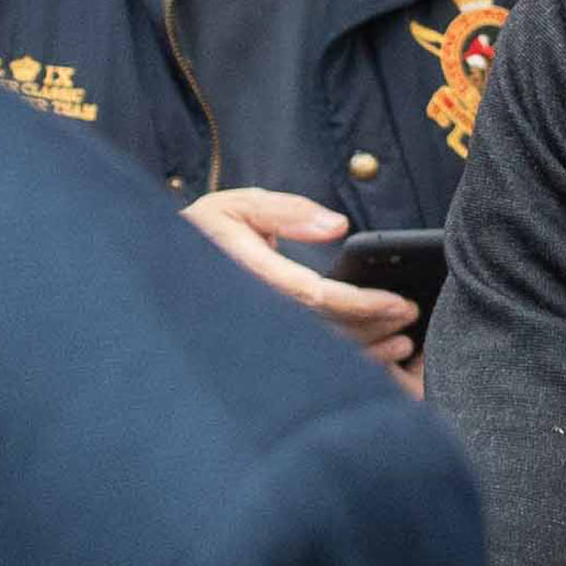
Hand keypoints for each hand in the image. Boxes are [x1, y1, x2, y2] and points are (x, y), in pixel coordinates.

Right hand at [186, 187, 418, 382]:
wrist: (155, 269)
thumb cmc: (200, 231)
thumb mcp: (238, 206)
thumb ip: (287, 212)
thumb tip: (339, 226)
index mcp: (250, 277)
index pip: (315, 296)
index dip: (362, 303)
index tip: (399, 302)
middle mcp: (253, 314)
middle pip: (324, 330)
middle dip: (372, 327)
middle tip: (411, 317)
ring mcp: (256, 336)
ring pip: (318, 352)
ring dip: (365, 350)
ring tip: (403, 341)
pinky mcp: (260, 347)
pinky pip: (308, 360)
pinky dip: (346, 360)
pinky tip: (375, 356)